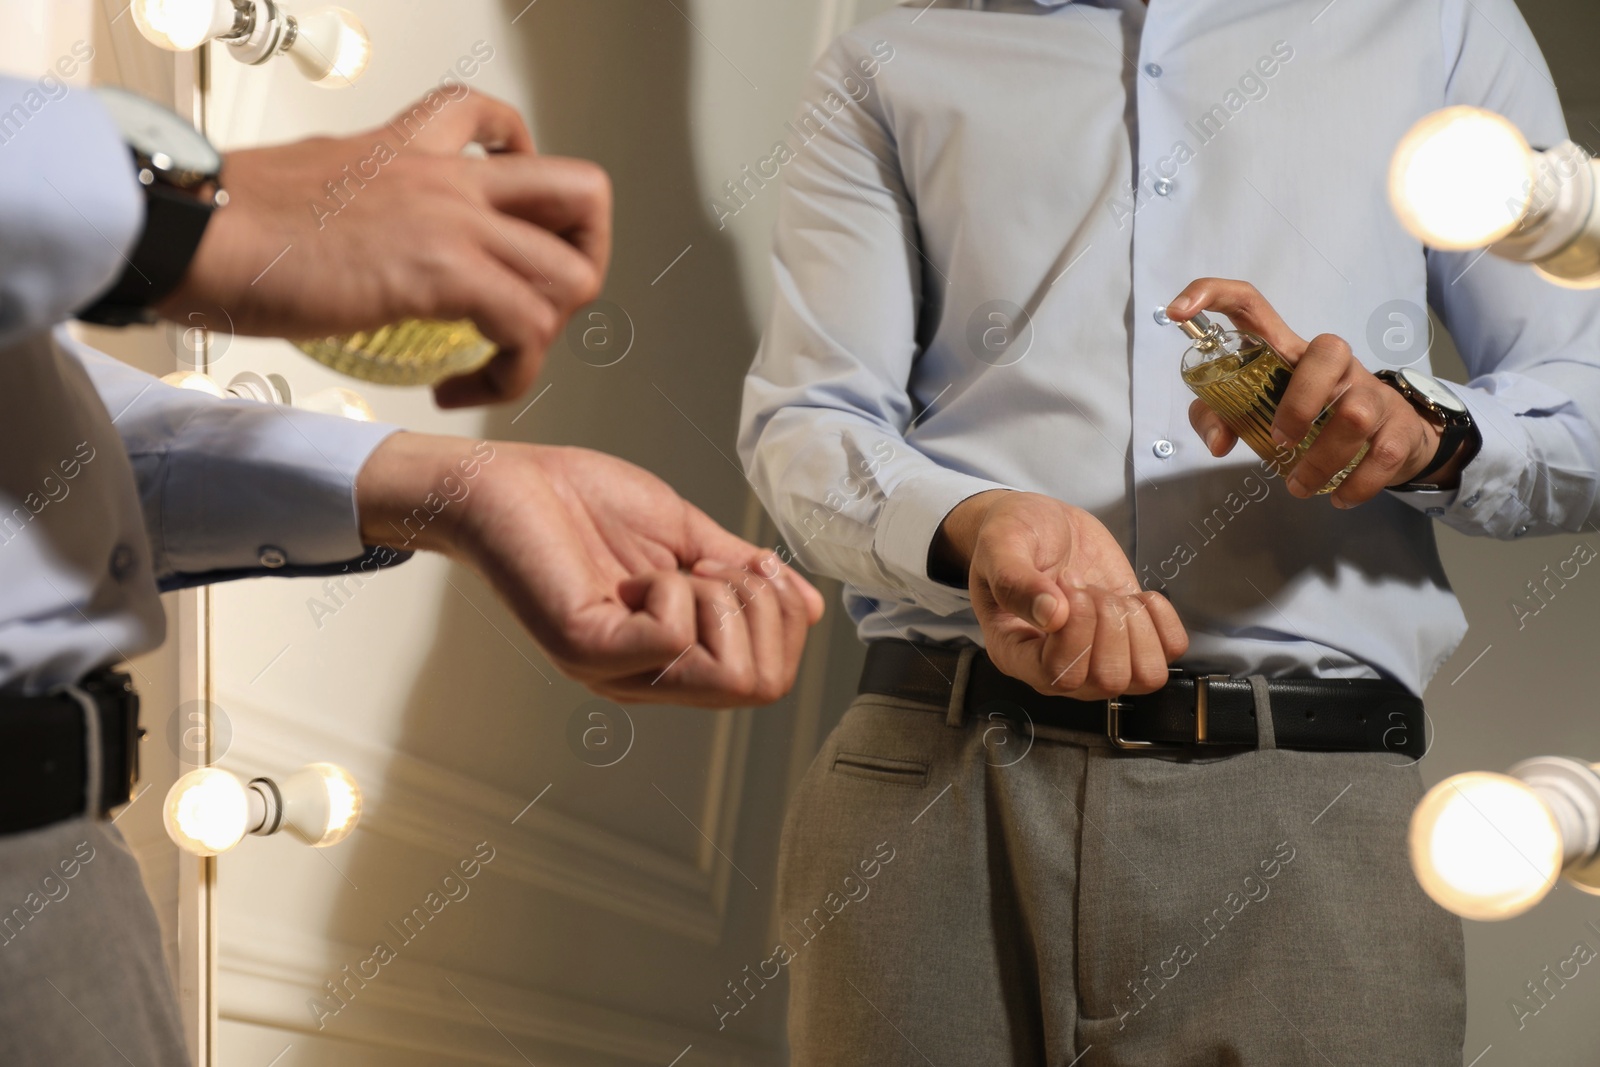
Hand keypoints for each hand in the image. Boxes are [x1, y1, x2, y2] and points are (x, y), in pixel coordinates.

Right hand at [158, 92, 610, 408]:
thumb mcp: (318, 182)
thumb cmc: (231, 219)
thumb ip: (365, 197)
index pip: (507, 127)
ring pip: (572, 274)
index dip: (532, 182)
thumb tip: (367, 231)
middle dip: (582, 261)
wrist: (195, 230)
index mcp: (416, 145)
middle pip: (584, 194)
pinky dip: (510, 374)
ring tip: (496, 359)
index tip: (513, 230)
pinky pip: (527, 329)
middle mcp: (450, 175)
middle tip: (534, 307)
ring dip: (547, 332)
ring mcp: (453, 221)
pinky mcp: (442, 273)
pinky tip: (460, 388)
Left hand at [356, 434, 823, 707]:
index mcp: (674, 659)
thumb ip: (742, 574)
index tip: (746, 562)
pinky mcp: (586, 648)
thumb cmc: (584, 503)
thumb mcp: (686, 537)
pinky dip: (675, 591)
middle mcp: (648, 679)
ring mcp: (617, 670)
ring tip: (679, 568)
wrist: (504, 480)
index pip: (770, 679)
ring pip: (730, 674)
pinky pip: (672, 638)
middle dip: (765, 609)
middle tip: (713, 565)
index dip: (782, 614)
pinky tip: (635, 574)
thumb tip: (809, 606)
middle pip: (763, 686)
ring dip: (724, 601)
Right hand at [933, 491, 1187, 698]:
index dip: (1077, 634)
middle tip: (1085, 585)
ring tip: (1109, 594)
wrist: (1038, 523)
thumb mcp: (1000, 546)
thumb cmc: (1012, 536)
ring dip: (1136, 627)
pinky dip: (1162, 621)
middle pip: (1108, 680)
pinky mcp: (1130, 638)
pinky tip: (1135, 596)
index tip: (1066, 586)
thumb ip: (1014, 581)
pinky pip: (1169, 651)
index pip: (1060, 676)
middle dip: (1107, 622)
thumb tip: (1053, 616)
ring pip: (1145, 675)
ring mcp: (1098, 657)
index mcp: (1017, 654)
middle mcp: (1058, 667)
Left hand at [1167, 278, 1475, 504]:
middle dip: (1298, 405)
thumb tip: (1218, 443)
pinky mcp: (1398, 426)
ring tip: (1299, 486)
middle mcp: (1334, 362)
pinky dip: (1357, 484)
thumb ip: (1219, 417)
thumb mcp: (1256, 413)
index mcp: (1287, 351)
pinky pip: (1383, 454)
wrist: (1394, 435)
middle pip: (1328, 351)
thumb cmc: (1312, 418)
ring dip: (1321, 461)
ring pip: (1355, 413)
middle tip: (1277, 443)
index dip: (1213, 295)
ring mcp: (1371, 390)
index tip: (1177, 312)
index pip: (1250, 303)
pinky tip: (1338, 498)